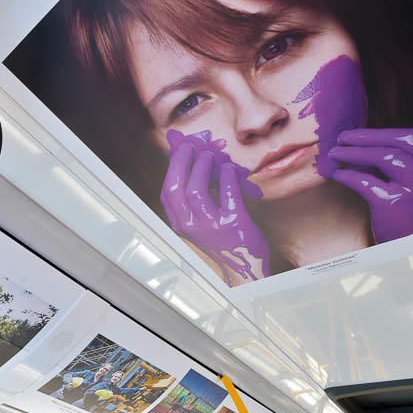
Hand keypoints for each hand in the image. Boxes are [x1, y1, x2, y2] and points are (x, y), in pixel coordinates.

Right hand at [161, 130, 269, 282]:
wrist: (246, 266)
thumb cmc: (223, 238)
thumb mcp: (200, 220)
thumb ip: (193, 195)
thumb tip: (190, 160)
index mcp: (180, 223)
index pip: (167, 191)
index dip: (173, 167)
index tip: (180, 149)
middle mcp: (190, 226)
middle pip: (176, 188)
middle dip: (182, 161)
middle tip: (193, 146)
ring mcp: (210, 227)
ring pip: (197, 191)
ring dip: (202, 167)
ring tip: (211, 156)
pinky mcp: (234, 225)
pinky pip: (227, 194)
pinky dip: (227, 177)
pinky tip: (229, 169)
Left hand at [329, 128, 412, 242]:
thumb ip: (407, 160)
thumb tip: (367, 140)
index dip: (382, 133)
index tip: (359, 133)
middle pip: (396, 145)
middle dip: (364, 138)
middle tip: (341, 138)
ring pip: (382, 158)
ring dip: (353, 153)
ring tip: (335, 154)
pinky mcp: (394, 203)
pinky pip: (365, 181)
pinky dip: (348, 176)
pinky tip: (338, 175)